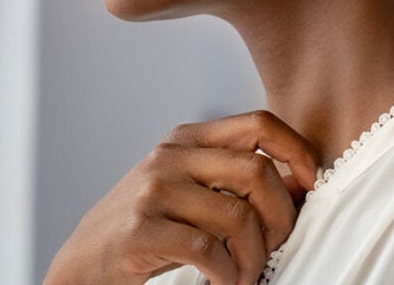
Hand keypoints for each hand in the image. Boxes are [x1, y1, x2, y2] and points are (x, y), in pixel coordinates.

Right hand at [44, 110, 318, 284]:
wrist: (81, 266)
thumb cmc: (143, 229)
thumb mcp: (187, 190)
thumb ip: (234, 178)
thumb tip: (301, 182)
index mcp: (186, 140)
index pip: (260, 124)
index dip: (297, 152)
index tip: (311, 186)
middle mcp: (169, 158)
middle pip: (258, 171)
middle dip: (280, 217)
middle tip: (274, 247)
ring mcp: (153, 192)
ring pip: (239, 216)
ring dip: (253, 257)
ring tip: (244, 274)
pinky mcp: (141, 231)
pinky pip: (209, 249)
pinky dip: (227, 274)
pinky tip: (221, 282)